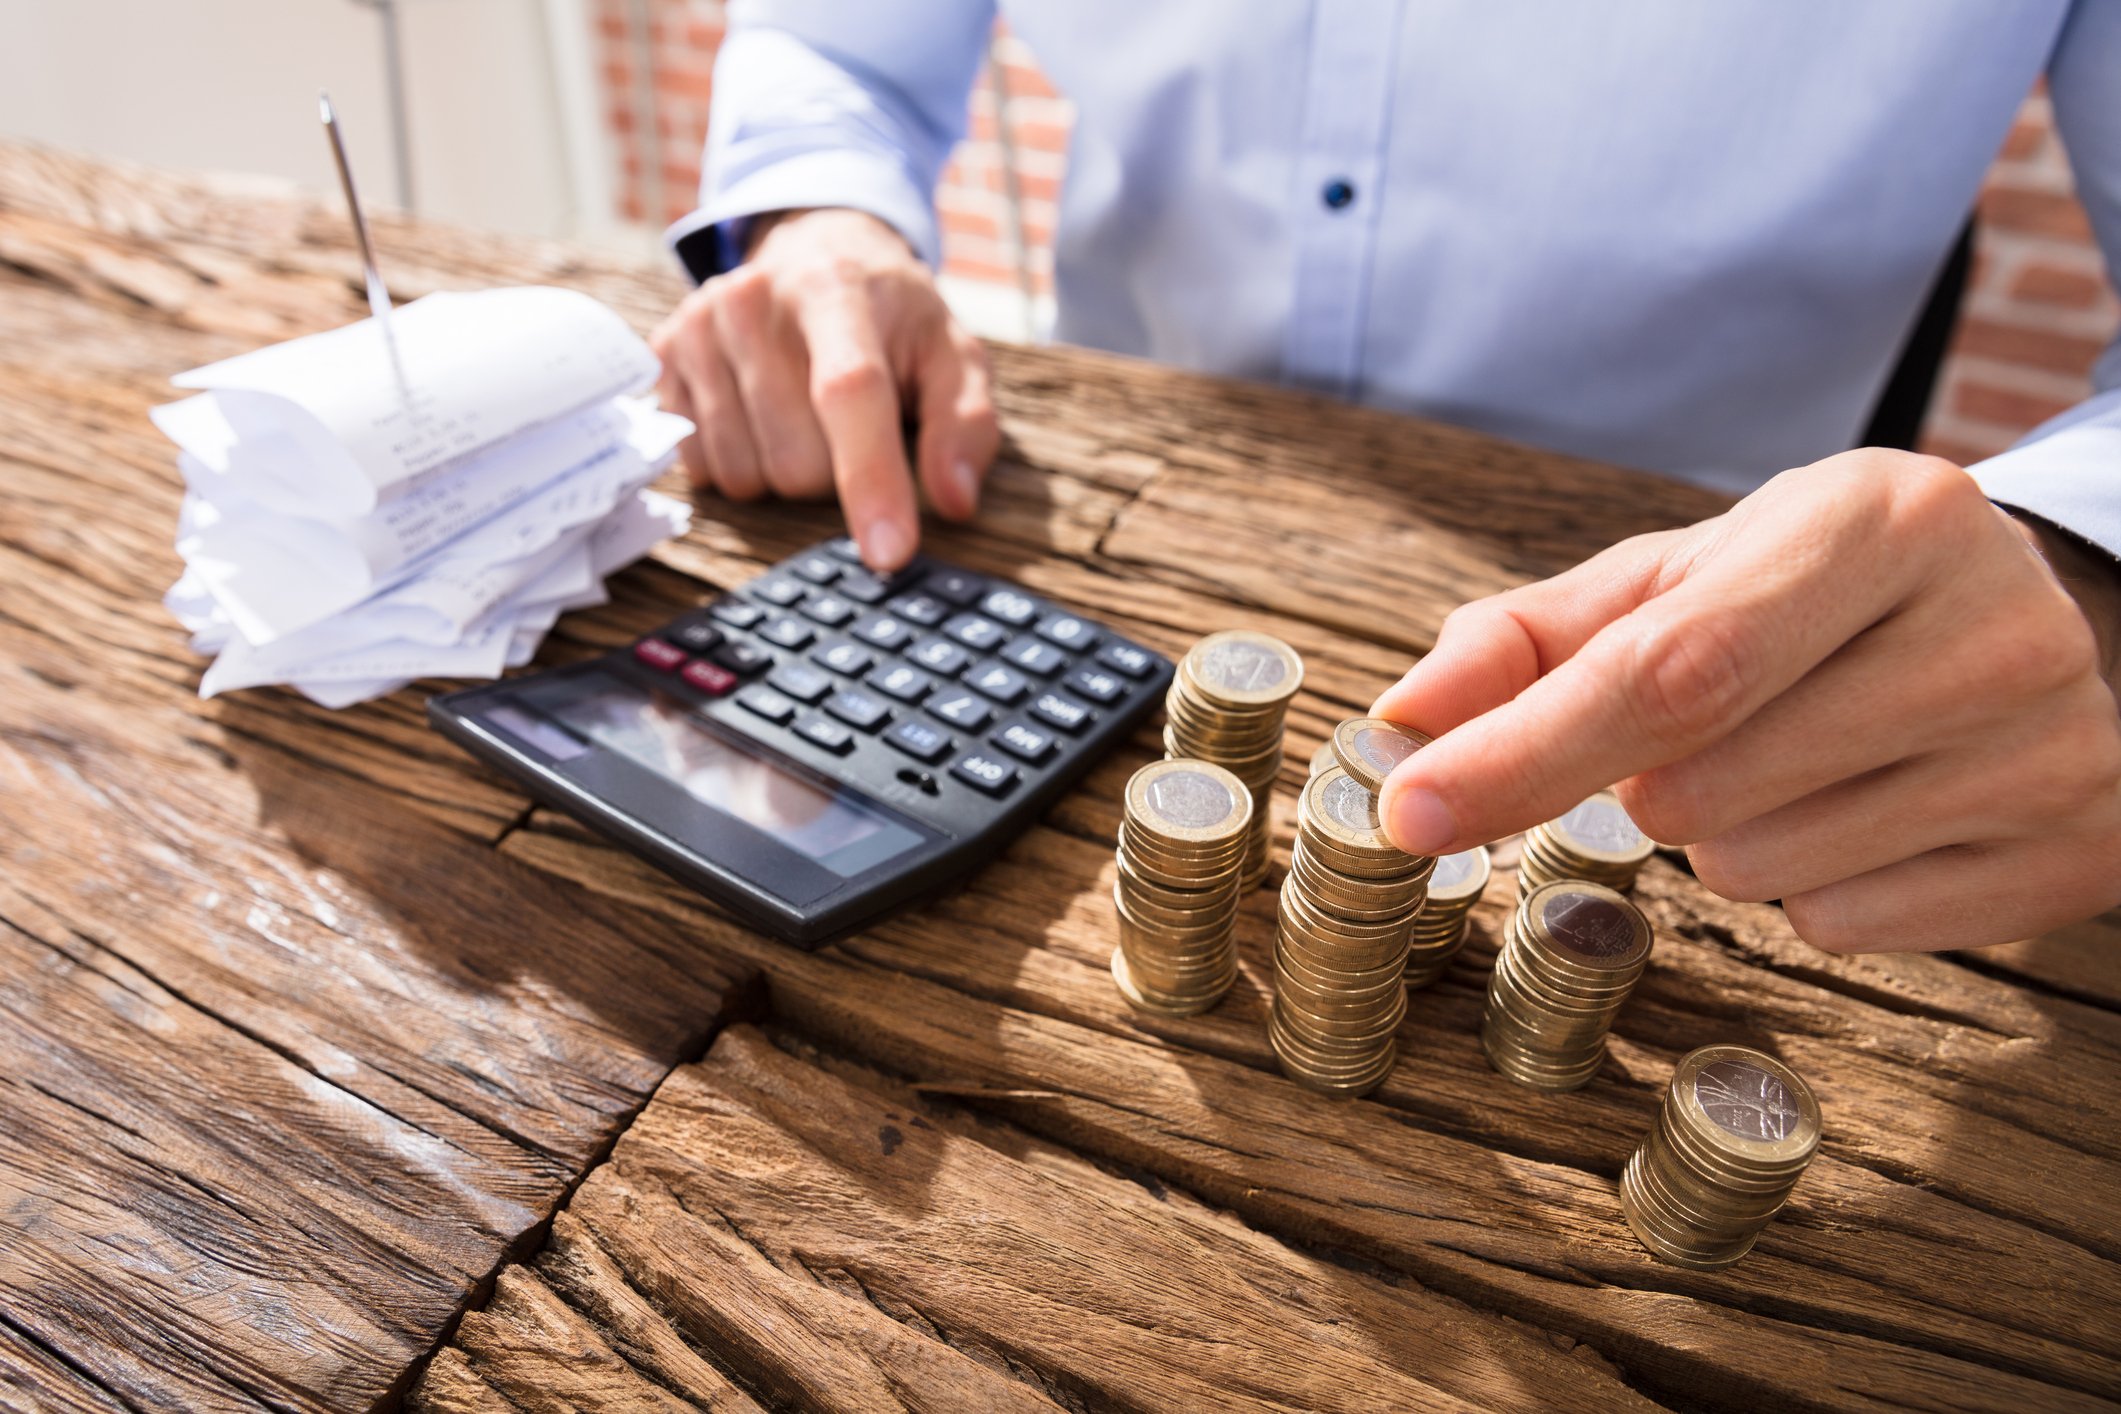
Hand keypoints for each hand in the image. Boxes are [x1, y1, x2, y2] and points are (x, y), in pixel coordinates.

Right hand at [649, 208, 999, 570]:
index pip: (849, 393)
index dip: (870, 480)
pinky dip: (742, 461)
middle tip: (848, 423)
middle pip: (797, 461)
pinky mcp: (664, 356)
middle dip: (833, 470)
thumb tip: (955, 502)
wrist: (815, 251)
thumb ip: (965, 426)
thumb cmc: (892, 318)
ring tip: (803, 412)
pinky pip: (702, 468)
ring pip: (746, 475)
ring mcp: (700, 326)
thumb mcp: (951, 355)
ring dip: (785, 469)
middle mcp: (755, 301)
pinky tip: (760, 413)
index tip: (888, 553)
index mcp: (838, 292)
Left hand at [1370, 449, 2120, 951]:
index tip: (1411, 808)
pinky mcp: (2077, 853)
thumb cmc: (1816, 597)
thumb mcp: (1682, 578)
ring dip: (1728, 838)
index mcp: (1878, 519)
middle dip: (1647, 785)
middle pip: (1702, 788)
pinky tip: (1869, 811)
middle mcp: (1991, 626)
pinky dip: (1814, 888)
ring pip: (1764, 872)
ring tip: (1802, 759)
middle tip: (1711, 728)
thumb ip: (1527, 641)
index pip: (1673, 668)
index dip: (1525, 751)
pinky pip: (1845, 928)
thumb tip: (1399, 721)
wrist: (2046, 621)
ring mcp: (2053, 748)